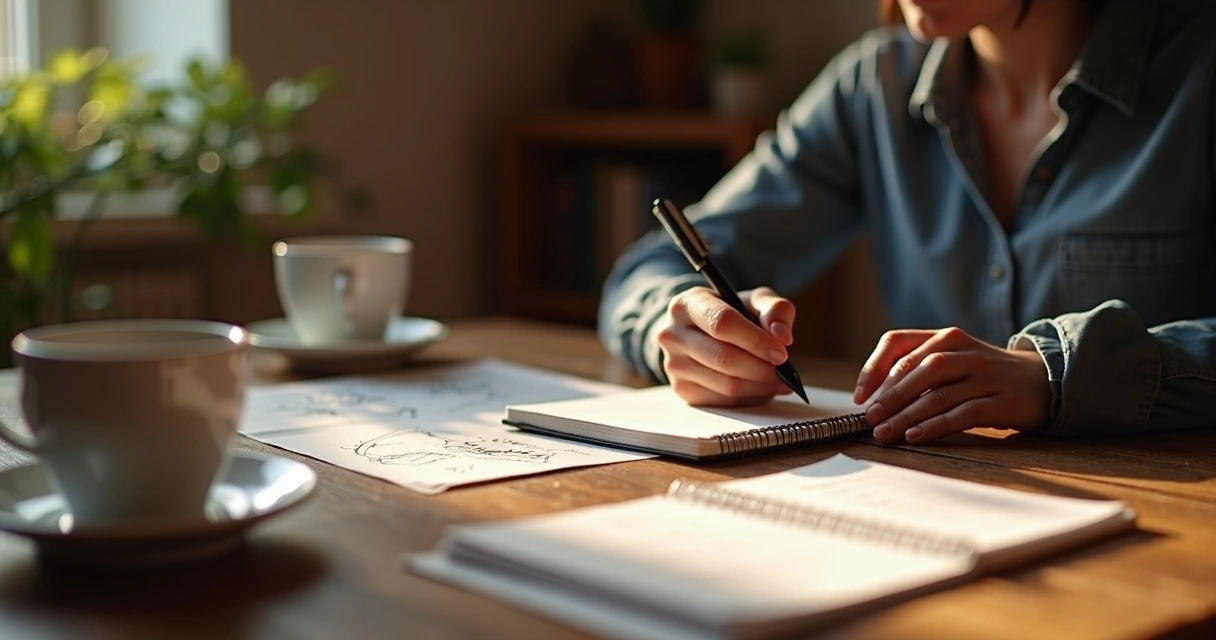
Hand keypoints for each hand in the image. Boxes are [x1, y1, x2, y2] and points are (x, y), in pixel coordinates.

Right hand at [655, 286, 794, 406]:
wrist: (698, 331)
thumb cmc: (731, 313)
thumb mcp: (753, 301)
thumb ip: (775, 310)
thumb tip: (783, 337)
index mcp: (688, 304)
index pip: (722, 323)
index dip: (755, 340)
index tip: (781, 353)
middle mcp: (673, 334)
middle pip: (723, 358)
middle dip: (761, 368)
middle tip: (785, 372)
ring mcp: (674, 365)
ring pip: (726, 384)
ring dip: (760, 386)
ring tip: (779, 381)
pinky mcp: (682, 389)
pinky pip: (724, 401)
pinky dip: (749, 398)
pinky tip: (761, 388)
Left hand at [853, 327, 1050, 443]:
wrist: (1044, 381)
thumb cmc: (984, 374)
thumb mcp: (952, 359)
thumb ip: (916, 370)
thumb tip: (871, 398)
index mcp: (945, 337)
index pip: (897, 342)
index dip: (873, 368)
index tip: (859, 396)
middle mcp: (964, 351)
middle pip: (916, 370)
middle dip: (888, 396)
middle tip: (869, 419)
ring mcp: (985, 375)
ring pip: (937, 394)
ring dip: (906, 415)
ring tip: (884, 433)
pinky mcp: (1001, 401)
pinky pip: (962, 413)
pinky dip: (935, 425)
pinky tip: (916, 436)